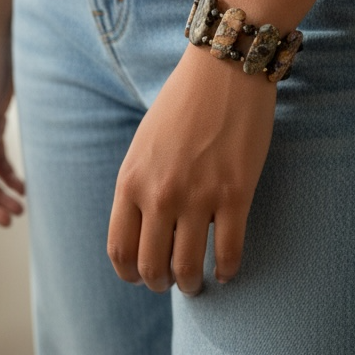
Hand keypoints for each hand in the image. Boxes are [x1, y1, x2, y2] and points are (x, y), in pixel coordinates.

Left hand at [107, 43, 277, 293]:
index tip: (142, 277)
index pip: (120, 250)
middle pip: (151, 267)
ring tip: (198, 283)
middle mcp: (159, 194)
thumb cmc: (183, 103)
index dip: (130, 274)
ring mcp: (198, 196)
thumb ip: (139, 185)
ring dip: (192, 284)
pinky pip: (229, 252)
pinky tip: (227, 271)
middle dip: (161, 284)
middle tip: (173, 282)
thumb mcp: (143, 144)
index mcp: (130, 180)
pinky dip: (227, 270)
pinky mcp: (235, 193)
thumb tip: (145, 229)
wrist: (223, 69)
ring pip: (188, 268)